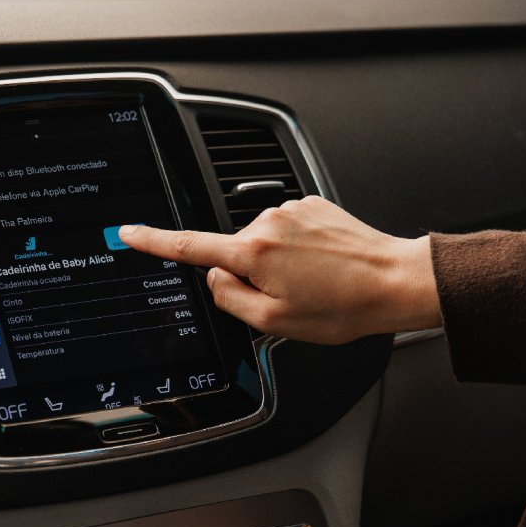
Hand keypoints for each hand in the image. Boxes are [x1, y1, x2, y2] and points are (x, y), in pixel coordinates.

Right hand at [119, 196, 441, 343]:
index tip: (130, 233)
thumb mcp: (275, 323)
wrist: (395, 281)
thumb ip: (231, 300)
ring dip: (277, 263)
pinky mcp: (311, 204)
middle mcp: (268, 222)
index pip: (190, 246)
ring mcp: (291, 209)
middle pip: (234, 252)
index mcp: (254, 252)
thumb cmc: (344, 307)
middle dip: (251, 275)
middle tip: (290, 298)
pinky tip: (323, 266)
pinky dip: (297, 250)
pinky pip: (288, 231)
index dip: (153, 241)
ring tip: (315, 283)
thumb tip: (215, 279)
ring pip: (262, 243)